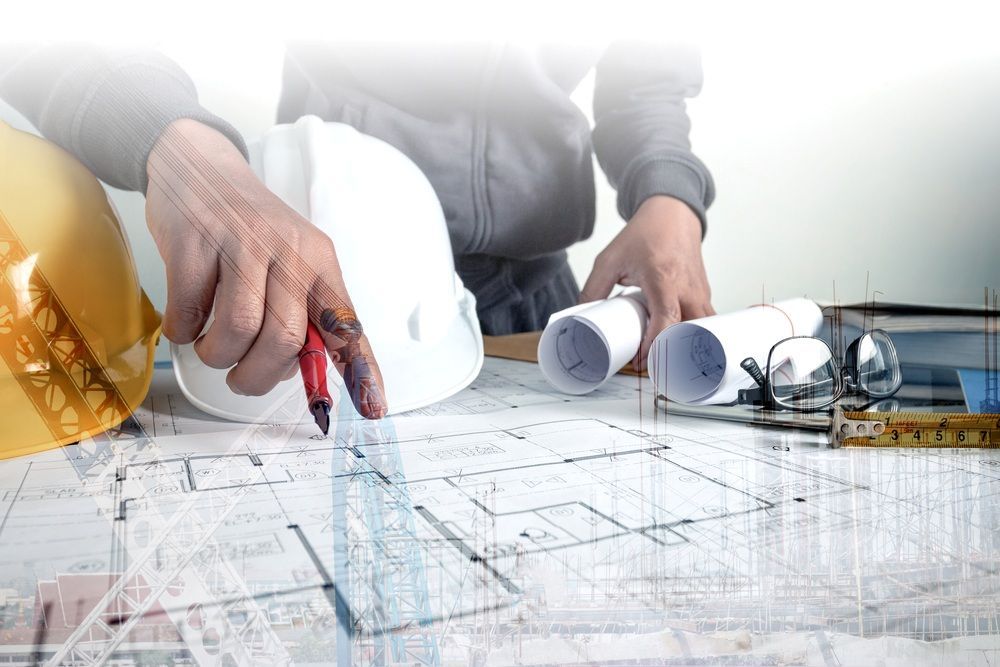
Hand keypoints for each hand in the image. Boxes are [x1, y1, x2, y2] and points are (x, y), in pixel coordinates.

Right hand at [145, 119, 386, 417]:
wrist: (199, 168)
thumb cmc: (248, 230)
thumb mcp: (292, 259)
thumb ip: (301, 310)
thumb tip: (304, 373)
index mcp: (319, 263)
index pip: (347, 323)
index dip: (361, 370)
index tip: (373, 409)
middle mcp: (286, 252)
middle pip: (285, 337)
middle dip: (259, 375)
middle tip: (242, 377)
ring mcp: (239, 244)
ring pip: (238, 329)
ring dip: (219, 355)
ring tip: (213, 346)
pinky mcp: (194, 242)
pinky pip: (188, 312)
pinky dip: (183, 331)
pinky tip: (187, 321)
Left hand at [580, 195, 713, 370]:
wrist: (674, 213)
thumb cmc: (645, 234)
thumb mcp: (610, 259)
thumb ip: (593, 289)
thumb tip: (579, 316)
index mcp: (663, 278)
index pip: (667, 319)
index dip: (655, 345)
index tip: (641, 361)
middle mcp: (687, 288)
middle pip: (691, 332)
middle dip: (674, 355)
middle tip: (653, 371)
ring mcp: (700, 292)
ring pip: (702, 331)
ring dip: (685, 348)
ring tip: (664, 361)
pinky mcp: (705, 295)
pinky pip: (704, 323)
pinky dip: (692, 336)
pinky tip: (675, 345)